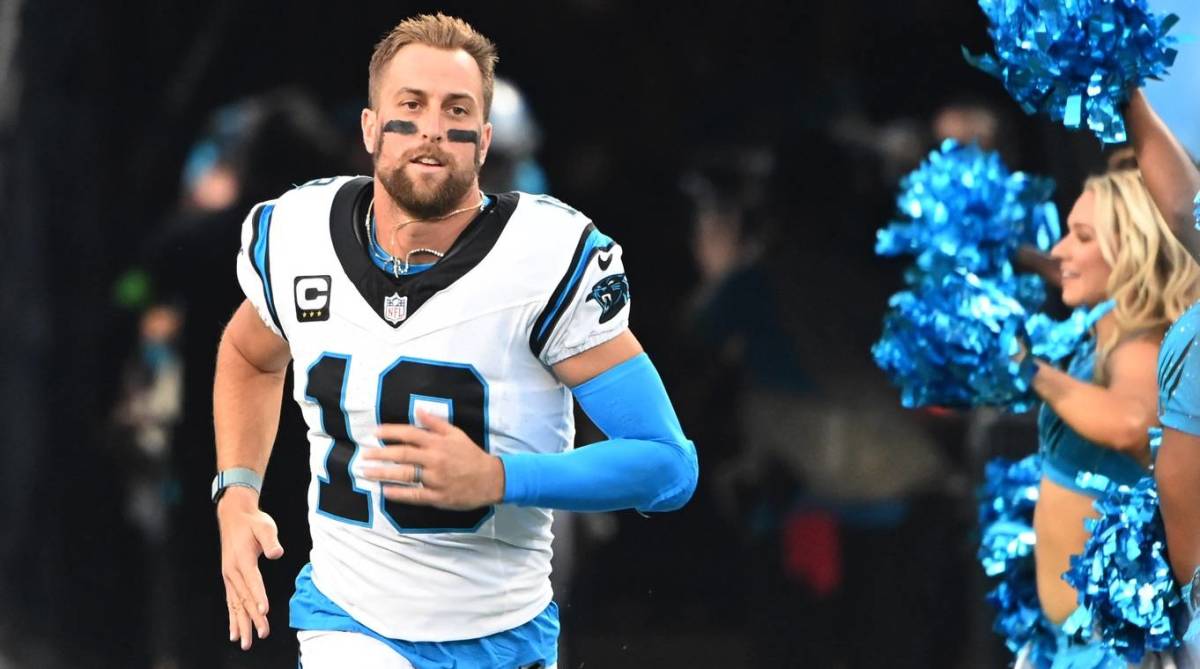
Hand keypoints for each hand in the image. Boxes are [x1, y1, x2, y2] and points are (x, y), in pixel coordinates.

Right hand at [217, 486, 283, 650]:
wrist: (234, 515)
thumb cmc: (252, 521)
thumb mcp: (265, 525)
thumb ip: (270, 540)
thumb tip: (277, 553)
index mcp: (242, 559)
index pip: (253, 581)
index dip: (259, 597)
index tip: (264, 612)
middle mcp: (232, 571)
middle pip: (244, 598)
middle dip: (253, 618)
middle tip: (261, 634)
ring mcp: (229, 576)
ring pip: (236, 604)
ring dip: (241, 624)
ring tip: (245, 642)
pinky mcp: (229, 578)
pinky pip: (231, 602)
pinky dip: (233, 617)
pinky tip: (235, 631)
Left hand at [361, 409, 504, 509]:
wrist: (491, 479)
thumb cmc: (471, 455)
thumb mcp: (456, 434)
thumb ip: (436, 423)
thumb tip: (418, 410)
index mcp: (439, 442)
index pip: (410, 433)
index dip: (391, 432)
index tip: (375, 433)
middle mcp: (435, 459)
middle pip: (403, 454)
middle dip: (380, 454)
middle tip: (364, 455)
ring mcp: (436, 479)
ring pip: (405, 475)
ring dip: (383, 473)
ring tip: (366, 472)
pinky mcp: (438, 496)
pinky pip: (415, 495)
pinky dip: (399, 494)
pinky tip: (385, 492)